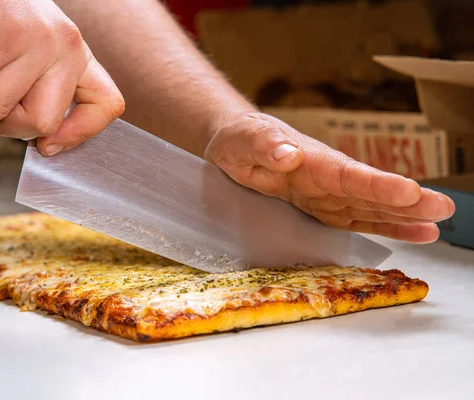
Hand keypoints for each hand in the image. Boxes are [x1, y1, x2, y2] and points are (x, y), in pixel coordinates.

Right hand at [0, 0, 123, 155]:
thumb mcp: (34, 50)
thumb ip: (42, 87)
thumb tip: (44, 141)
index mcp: (76, 55)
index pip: (105, 104)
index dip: (78, 135)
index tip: (48, 146)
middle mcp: (63, 45)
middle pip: (40, 122)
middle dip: (0, 126)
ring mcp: (31, 36)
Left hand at [204, 112, 454, 242]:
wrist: (238, 145)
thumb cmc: (241, 139)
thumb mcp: (243, 139)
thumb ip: (265, 144)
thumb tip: (289, 153)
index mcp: (310, 160)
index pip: (347, 174)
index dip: (376, 185)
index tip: (408, 191)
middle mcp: (326, 177)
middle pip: (368, 191)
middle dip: (405, 202)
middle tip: (444, 209)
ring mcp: (328, 194)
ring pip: (369, 208)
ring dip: (403, 216)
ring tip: (438, 224)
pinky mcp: (323, 208)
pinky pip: (355, 220)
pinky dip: (384, 227)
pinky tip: (414, 232)